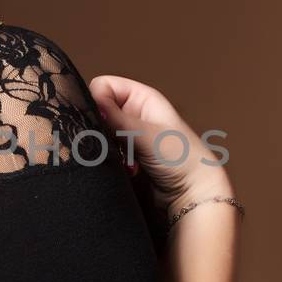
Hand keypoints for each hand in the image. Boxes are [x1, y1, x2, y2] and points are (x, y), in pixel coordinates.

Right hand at [89, 73, 227, 208]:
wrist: (193, 195)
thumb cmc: (183, 159)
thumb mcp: (147, 134)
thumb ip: (116, 119)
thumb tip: (88, 103)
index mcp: (142, 98)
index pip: (104, 86)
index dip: (97, 99)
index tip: (101, 118)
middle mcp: (134, 114)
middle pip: (99, 111)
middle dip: (101, 128)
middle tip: (115, 142)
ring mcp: (128, 136)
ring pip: (99, 134)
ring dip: (108, 148)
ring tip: (127, 160)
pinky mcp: (125, 157)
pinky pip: (104, 153)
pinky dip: (111, 161)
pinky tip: (128, 170)